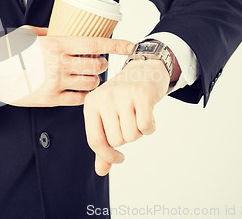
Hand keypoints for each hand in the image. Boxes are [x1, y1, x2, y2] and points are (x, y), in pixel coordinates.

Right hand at [0, 26, 131, 106]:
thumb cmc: (7, 51)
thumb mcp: (27, 34)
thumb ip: (48, 32)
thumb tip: (63, 32)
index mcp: (57, 44)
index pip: (95, 45)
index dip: (116, 45)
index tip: (130, 46)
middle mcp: (60, 63)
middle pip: (96, 66)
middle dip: (102, 65)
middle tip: (98, 64)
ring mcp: (56, 83)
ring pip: (91, 84)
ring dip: (95, 81)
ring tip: (90, 78)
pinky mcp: (50, 99)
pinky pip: (78, 99)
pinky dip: (84, 95)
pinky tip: (80, 91)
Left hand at [83, 58, 170, 175]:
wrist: (144, 69)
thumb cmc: (123, 98)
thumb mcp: (107, 116)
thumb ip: (103, 144)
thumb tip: (100, 172)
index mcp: (91, 104)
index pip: (95, 141)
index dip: (108, 156)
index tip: (119, 158)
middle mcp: (104, 98)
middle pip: (117, 141)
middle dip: (127, 137)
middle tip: (130, 120)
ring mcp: (123, 95)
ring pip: (132, 135)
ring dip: (139, 131)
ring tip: (138, 115)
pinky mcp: (142, 94)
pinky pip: (146, 127)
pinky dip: (150, 126)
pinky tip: (148, 114)